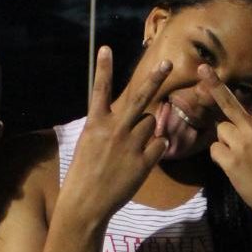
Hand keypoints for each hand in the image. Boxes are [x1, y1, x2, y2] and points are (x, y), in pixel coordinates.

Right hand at [61, 46, 170, 226]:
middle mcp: (114, 129)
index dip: (103, 68)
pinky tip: (143, 160)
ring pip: (152, 124)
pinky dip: (156, 149)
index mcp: (95, 123)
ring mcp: (130, 145)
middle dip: (155, 79)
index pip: (99, 90)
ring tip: (133, 147)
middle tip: (168, 64)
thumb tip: (130, 119)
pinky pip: (160, 145)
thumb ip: (107, 128)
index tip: (106, 48)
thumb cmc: (83, 174)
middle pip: (139, 98)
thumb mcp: (88, 144)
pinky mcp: (143, 162)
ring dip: (148, 130)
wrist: (86, 203)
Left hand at [198, 47, 251, 225]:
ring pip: (220, 133)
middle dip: (213, 84)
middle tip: (202, 68)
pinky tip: (237, 169)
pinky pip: (215, 151)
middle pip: (227, 103)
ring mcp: (241, 143)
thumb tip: (226, 130)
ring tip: (244, 160)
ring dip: (226, 143)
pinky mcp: (230, 159)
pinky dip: (222, 159)